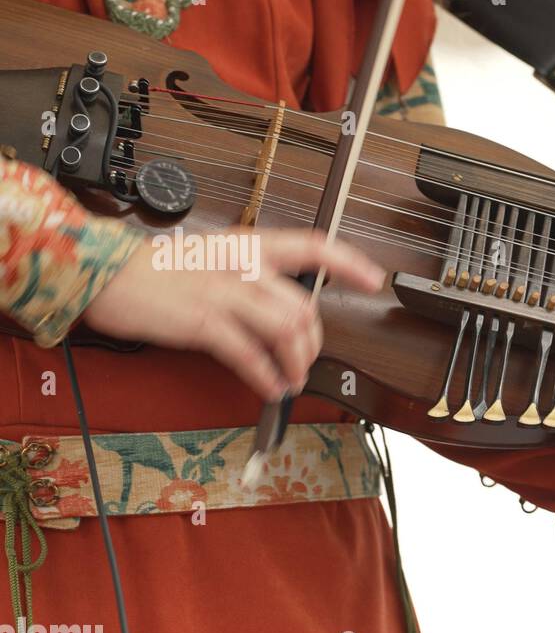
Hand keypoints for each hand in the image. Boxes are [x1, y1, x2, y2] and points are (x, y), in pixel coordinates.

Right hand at [83, 229, 384, 399]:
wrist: (103, 272)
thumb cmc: (157, 270)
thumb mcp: (213, 259)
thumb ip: (251, 276)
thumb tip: (286, 306)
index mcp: (247, 244)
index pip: (312, 244)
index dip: (348, 261)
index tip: (373, 279)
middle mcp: (241, 264)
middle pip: (302, 305)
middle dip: (314, 341)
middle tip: (307, 358)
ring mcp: (223, 292)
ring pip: (285, 329)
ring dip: (297, 362)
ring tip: (291, 379)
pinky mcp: (203, 321)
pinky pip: (249, 354)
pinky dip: (266, 376)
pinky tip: (270, 387)